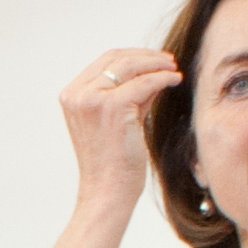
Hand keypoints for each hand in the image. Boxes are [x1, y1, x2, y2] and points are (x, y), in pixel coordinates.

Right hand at [62, 46, 178, 200]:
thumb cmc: (113, 163)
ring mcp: (92, 100)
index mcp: (72, 96)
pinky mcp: (112, 107)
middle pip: (116, 58)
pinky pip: (145, 82)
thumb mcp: (117, 120)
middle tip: (169, 61)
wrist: (107, 192)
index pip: (104, 61)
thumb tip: (153, 70)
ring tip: (174, 70)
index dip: (133, 55)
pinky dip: (163, 78)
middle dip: (147, 56)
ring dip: (157, 64)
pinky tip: (175, 81)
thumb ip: (129, 95)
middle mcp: (77, 95)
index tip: (155, 60)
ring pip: (131, 66)